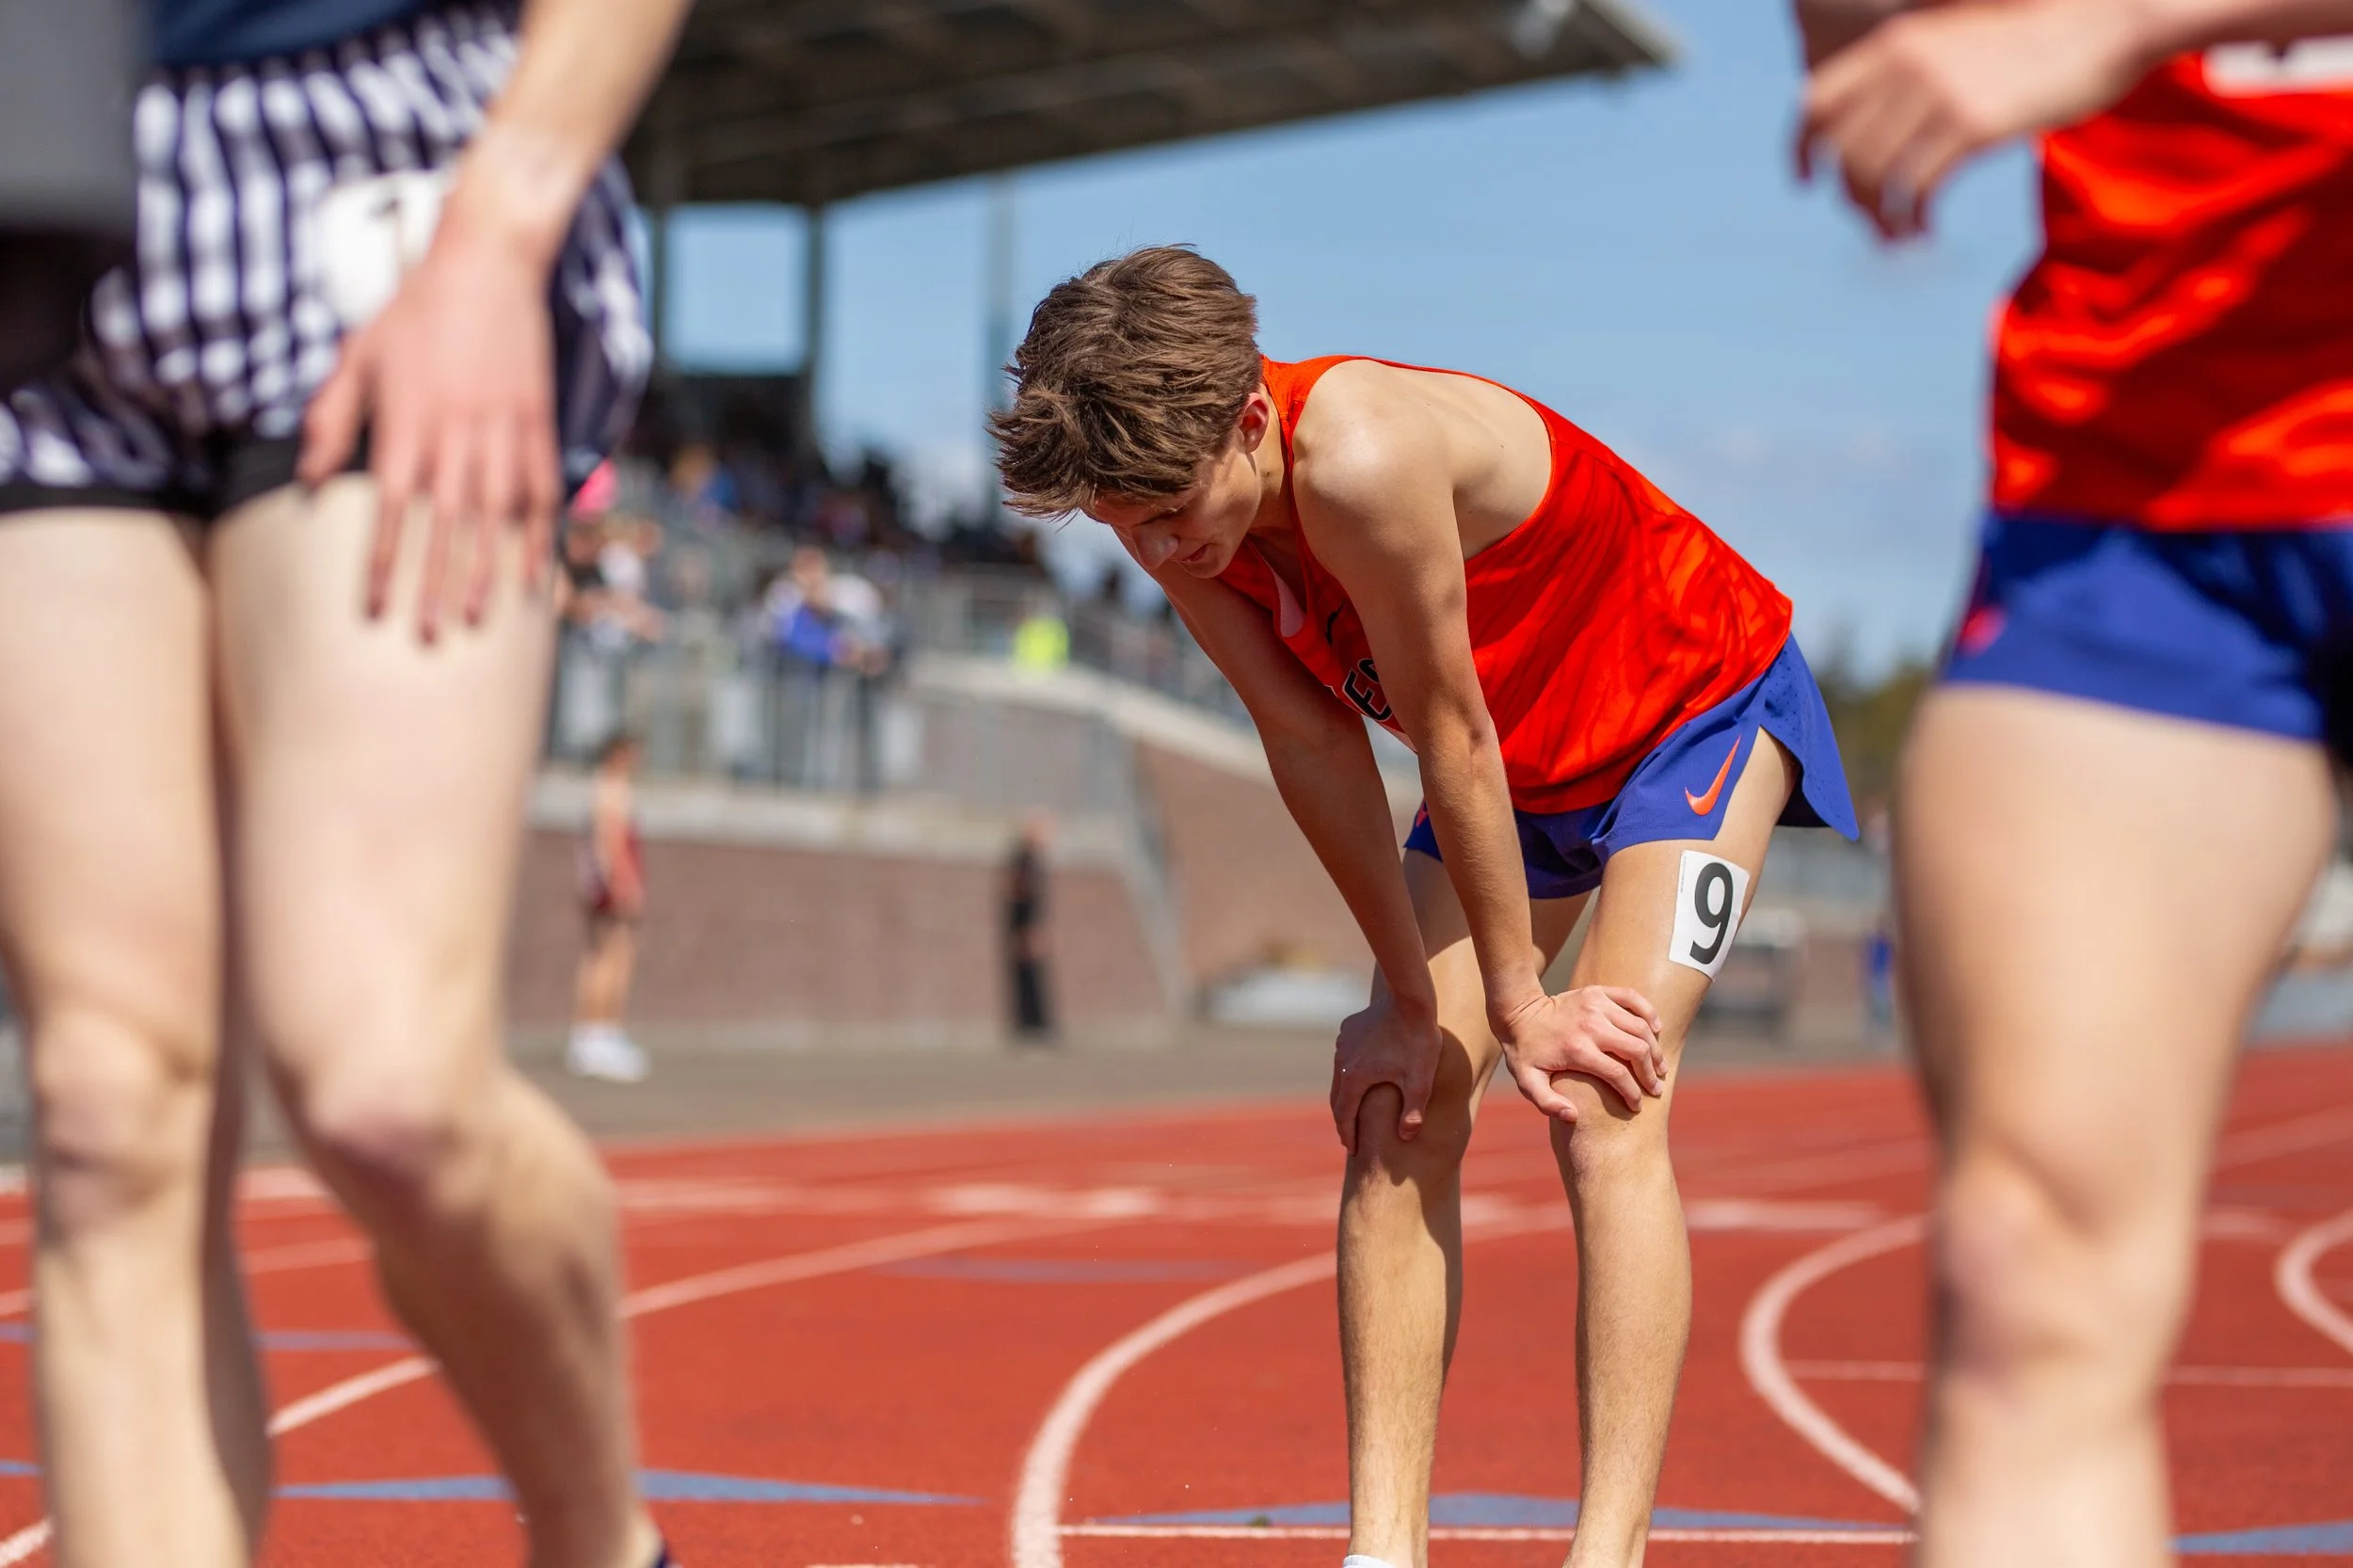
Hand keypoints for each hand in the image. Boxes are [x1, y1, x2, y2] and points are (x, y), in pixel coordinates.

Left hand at [299, 217, 560, 640]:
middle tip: (431, 636)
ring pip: (496, 520)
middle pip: (445, 529)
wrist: (489, 263)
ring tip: (480, 619)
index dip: (381, 562)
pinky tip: (535, 577)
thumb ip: (330, 418)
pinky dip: (539, 538)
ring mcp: (502, 434)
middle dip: (436, 586)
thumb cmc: (414, 310)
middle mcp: (457, 436)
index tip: (373, 607)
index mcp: (407, 422)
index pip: (388, 510)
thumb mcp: (357, 356)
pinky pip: (541, 494)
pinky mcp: (537, 426)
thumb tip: (305, 478)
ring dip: (487, 573)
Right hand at [1330, 992, 1442, 1152]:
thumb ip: (1414, 1112)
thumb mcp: (1421, 1080)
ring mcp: (1343, 1042)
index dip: (1348, 1135)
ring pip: (1340, 1076)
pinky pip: (1346, 1056)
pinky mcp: (1349, 1029)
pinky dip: (1350, 1072)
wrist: (1410, 997)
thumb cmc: (1418, 1040)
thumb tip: (1406, 1137)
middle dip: (1343, 1119)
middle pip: (1337, 1097)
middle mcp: (1342, 1061)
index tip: (1353, 1150)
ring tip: (1355, 1108)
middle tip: (1350, 1137)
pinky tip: (1362, 1075)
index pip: (1345, 1114)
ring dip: (1346, 1094)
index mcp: (1355, 1077)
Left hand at [1494, 986, 1663, 1123]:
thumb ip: (1547, 1103)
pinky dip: (1649, 1013)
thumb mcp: (1527, 1082)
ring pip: (1641, 1027)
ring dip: (1655, 1048)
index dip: (1633, 1094)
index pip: (1618, 1075)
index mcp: (1577, 1050)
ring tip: (1660, 1066)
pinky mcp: (1598, 992)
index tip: (1637, 1105)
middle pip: (1637, 1050)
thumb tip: (1573, 1116)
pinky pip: (1633, 998)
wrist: (1517, 1012)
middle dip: (1651, 1073)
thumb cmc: (1525, 1052)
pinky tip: (1656, 1029)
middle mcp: (1591, 1026)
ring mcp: (1596, 1005)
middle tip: (1656, 1087)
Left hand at [1796, 0, 2147, 238]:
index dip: (1801, 147)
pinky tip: (1924, 233)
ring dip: (1878, 218)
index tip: (1805, 181)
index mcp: (1895, 43)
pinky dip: (1911, 221)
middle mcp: (1906, 65)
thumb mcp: (1956, 42)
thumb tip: (1875, 129)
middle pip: (1843, 152)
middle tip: (1872, 223)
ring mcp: (1937, 95)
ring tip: (1898, 234)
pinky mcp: (1971, 127)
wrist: (2102, 27)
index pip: (1816, 101)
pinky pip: (1915, 189)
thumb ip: (1912, 73)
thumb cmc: (2034, 40)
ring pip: (1872, 176)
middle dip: (1850, 197)